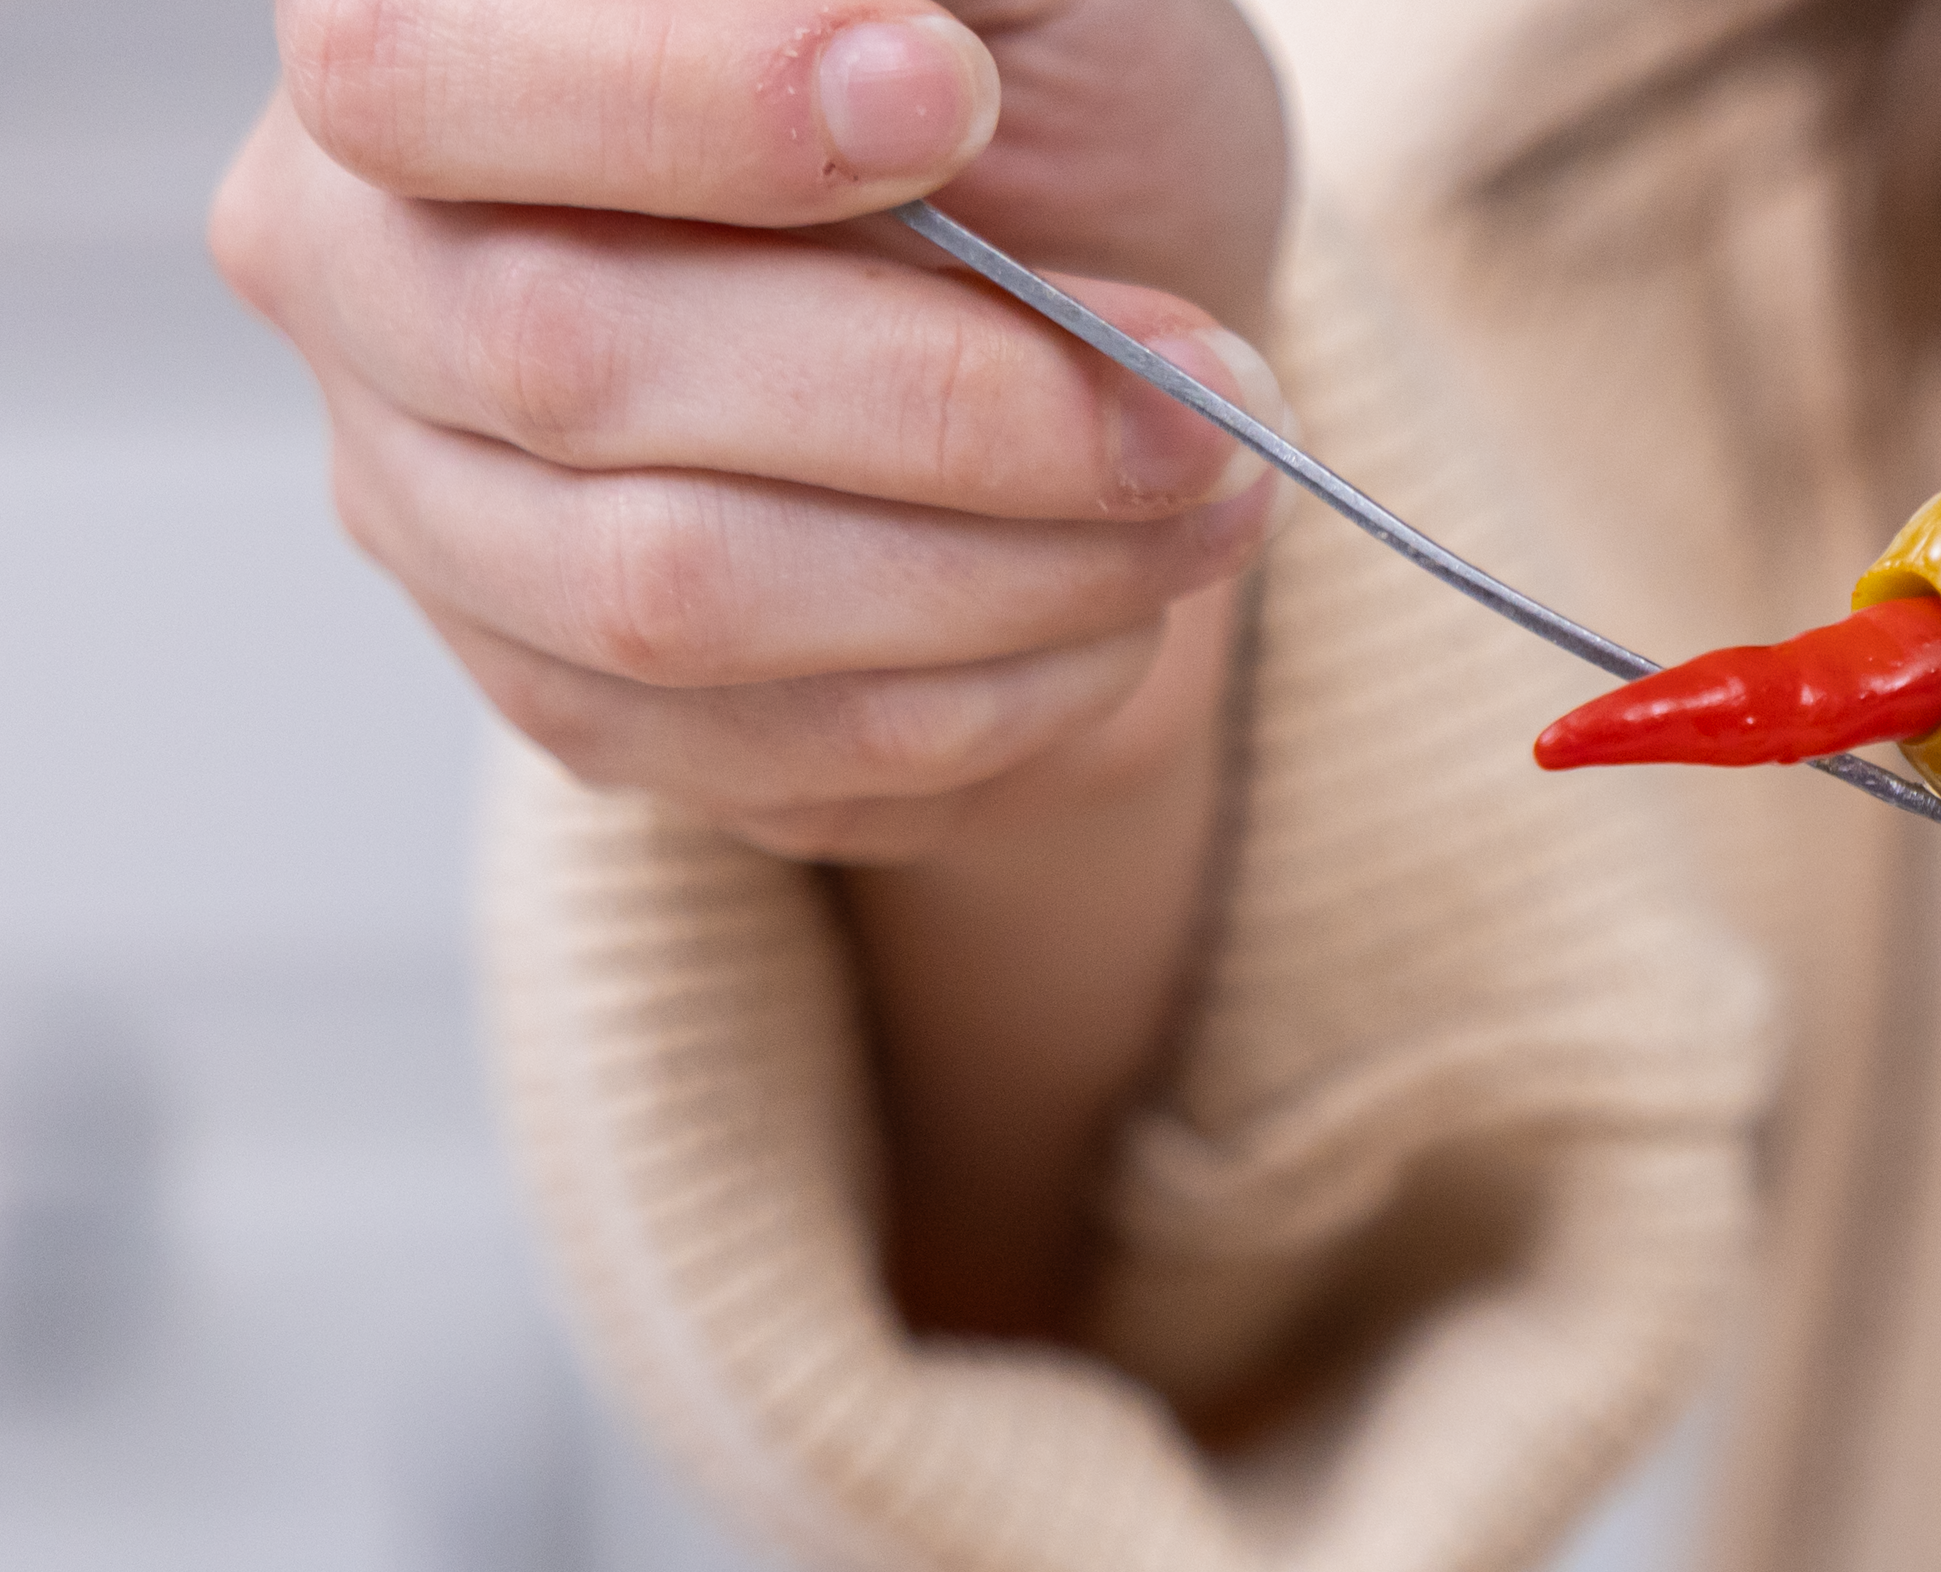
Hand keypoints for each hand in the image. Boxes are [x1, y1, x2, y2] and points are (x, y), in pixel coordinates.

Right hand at [211, 0, 1292, 863]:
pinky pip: (777, 744)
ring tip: (1201, 491)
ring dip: (999, 567)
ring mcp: (435, 507)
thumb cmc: (1016, 101)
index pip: (425, 74)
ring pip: (676, 594)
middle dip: (928, 389)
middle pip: (567, 360)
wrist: (1082, 325)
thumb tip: (882, 29)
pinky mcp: (571, 699)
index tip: (939, 95)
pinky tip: (1120, 603)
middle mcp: (353, 266)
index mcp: (400, 36)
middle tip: (1190, 382)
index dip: (689, 101)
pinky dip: (998, 687)